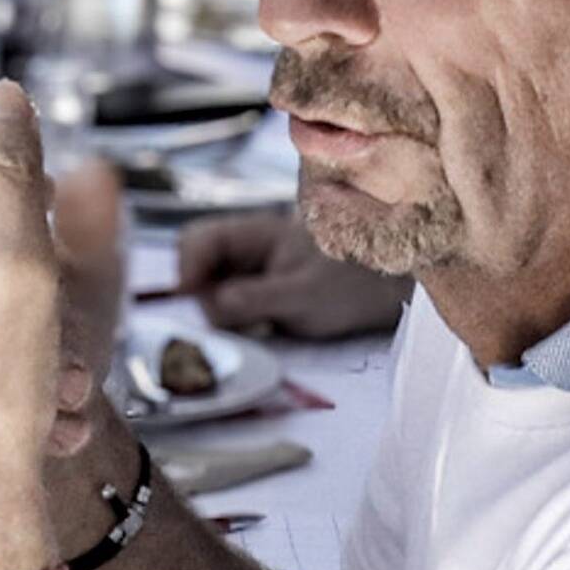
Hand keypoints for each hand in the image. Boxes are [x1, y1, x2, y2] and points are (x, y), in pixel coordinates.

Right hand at [180, 206, 413, 345]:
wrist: (384, 293)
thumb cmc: (350, 283)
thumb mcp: (304, 295)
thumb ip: (256, 297)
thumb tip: (211, 302)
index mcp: (251, 234)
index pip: (196, 241)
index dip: (185, 270)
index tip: (190, 302)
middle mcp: (242, 251)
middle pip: (194, 269)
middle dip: (201, 299)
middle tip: (225, 324)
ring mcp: (245, 274)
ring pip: (206, 293)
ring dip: (216, 316)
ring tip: (249, 330)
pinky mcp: (251, 297)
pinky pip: (223, 310)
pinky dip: (230, 325)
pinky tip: (254, 334)